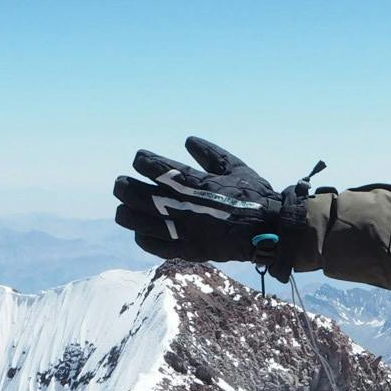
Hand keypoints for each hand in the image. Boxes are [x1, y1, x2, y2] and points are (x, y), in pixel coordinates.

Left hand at [113, 138, 313, 278]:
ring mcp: (183, 229)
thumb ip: (209, 153)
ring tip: (122, 209)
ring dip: (127, 213)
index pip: (156, 168)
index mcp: (194, 182)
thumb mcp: (234, 166)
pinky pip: (155, 245)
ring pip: (141, 221)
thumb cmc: (253, 194)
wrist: (270, 229)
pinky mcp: (187, 249)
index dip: (143, 161)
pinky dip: (143, 237)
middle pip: (139, 195)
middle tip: (120, 184)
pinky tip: (140, 232)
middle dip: (125, 187)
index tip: (140, 159)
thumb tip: (188, 140)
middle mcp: (183, 205)